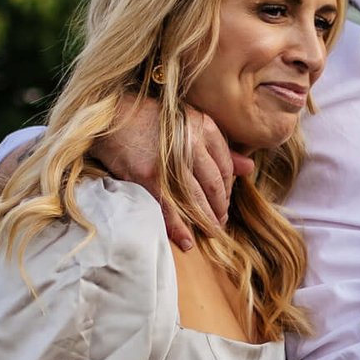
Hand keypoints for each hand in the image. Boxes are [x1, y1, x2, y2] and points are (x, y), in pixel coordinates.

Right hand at [96, 97, 254, 250]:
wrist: (109, 118)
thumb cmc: (150, 121)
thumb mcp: (189, 124)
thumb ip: (220, 147)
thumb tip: (249, 168)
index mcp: (204, 127)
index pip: (225, 167)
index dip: (228, 190)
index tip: (225, 203)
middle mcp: (191, 143)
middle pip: (214, 185)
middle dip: (220, 208)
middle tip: (220, 223)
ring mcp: (171, 160)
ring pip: (196, 199)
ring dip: (205, 220)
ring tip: (210, 233)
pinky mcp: (150, 175)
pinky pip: (170, 208)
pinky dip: (179, 228)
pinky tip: (187, 242)